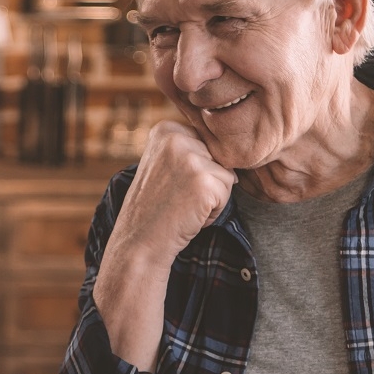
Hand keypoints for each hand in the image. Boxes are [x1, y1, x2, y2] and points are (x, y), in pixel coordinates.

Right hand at [93, 121, 237, 368]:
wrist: (140, 244)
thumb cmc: (155, 210)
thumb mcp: (164, 166)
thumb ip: (189, 149)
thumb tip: (233, 146)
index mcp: (165, 130)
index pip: (207, 142)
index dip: (197, 169)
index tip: (172, 186)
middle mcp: (176, 137)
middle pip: (219, 156)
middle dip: (206, 181)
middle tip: (177, 198)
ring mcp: (190, 158)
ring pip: (226, 174)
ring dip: (212, 196)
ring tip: (183, 206)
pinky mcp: (204, 180)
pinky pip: (228, 192)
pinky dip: (214, 210)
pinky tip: (189, 215)